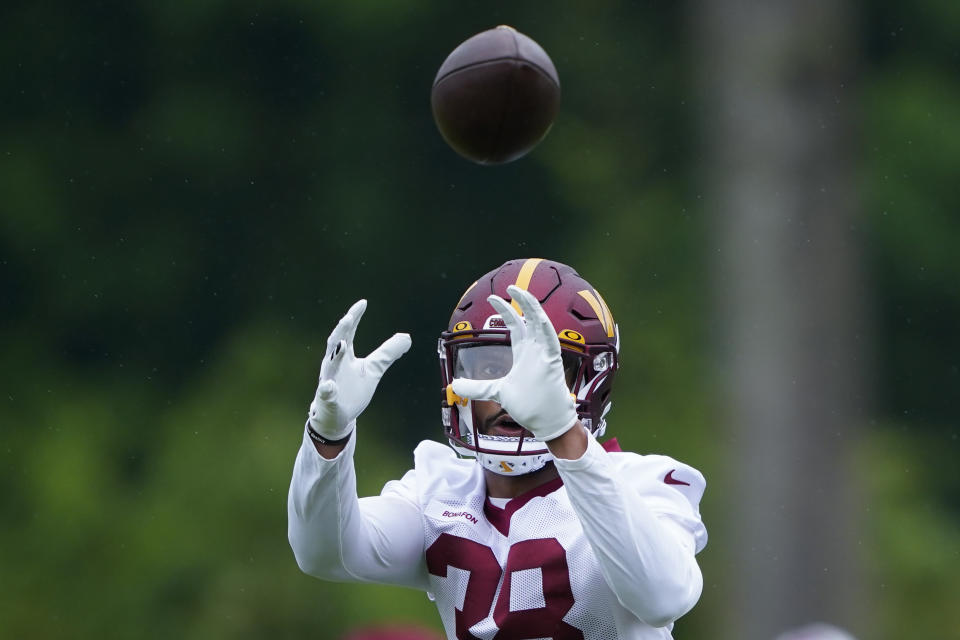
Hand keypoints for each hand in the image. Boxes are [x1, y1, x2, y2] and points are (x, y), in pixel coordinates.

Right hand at [308, 299, 410, 440]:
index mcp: (344, 355)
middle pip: (335, 343)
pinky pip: (326, 393)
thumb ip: (387, 353)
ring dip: (334, 354)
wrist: (337, 416)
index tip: (363, 303)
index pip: (348, 332)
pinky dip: (327, 389)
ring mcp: (328, 380)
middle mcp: (333, 364)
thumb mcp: (374, 369)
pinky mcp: (327, 399)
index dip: (355, 317)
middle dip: (342, 330)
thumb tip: (407, 336)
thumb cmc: (352, 389)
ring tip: (342, 343)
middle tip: (349, 318)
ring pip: (328, 365)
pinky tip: (329, 386)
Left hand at [451, 285, 578, 441]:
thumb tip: (455, 385)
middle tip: (509, 286)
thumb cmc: (529, 406)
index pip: (516, 325)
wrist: (546, 422)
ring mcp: (544, 355)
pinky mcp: (552, 364)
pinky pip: (551, 342)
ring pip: (542, 324)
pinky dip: (546, 329)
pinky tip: (539, 316)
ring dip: (533, 308)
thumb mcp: (497, 392)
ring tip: (521, 292)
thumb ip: (478, 387)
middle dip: (521, 301)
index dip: (506, 310)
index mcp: (524, 353)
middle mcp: (535, 350)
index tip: (493, 298)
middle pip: (529, 319)